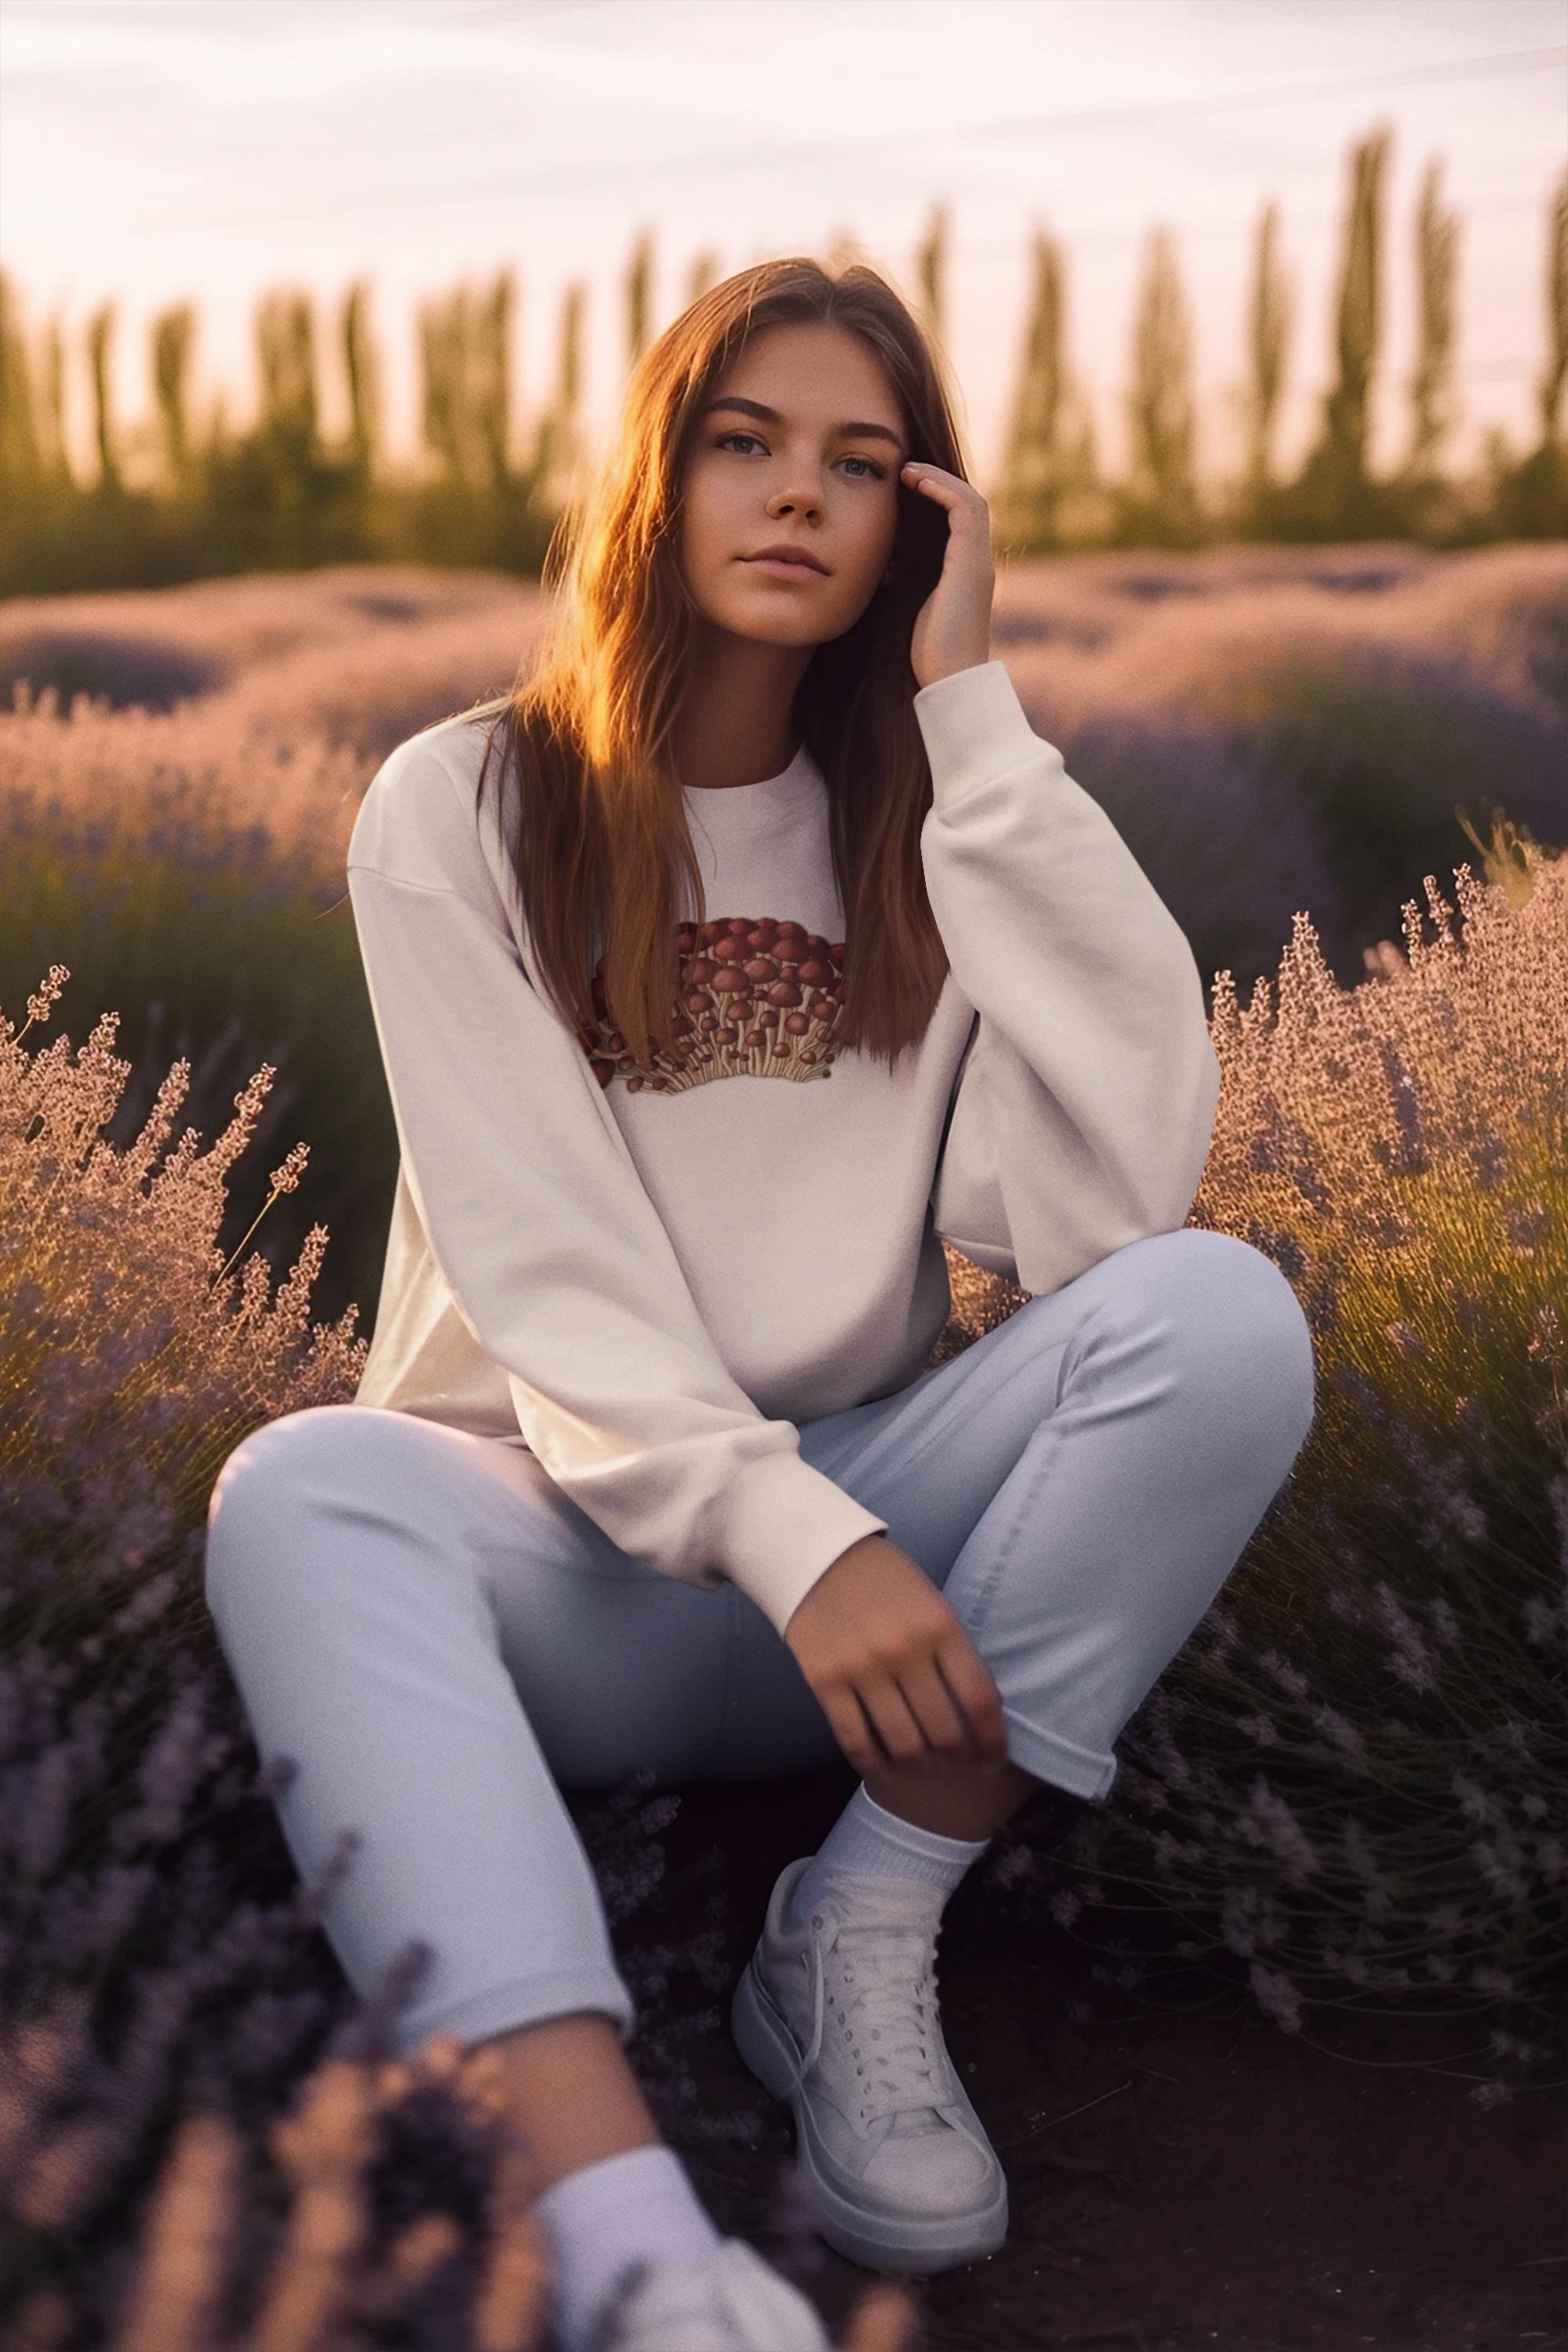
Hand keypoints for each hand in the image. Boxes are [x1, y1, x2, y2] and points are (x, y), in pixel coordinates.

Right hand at [782, 1533, 1007, 1780]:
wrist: (818, 1553)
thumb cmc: (885, 1580)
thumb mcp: (933, 1603)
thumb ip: (953, 1652)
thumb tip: (977, 1712)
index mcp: (940, 1626)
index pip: (979, 1701)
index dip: (992, 1742)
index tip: (992, 1760)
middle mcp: (905, 1650)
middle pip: (944, 1732)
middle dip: (959, 1760)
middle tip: (959, 1765)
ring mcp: (862, 1668)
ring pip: (903, 1745)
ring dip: (921, 1767)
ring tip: (925, 1766)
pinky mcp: (825, 1681)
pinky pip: (855, 1741)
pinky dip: (875, 1765)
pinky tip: (885, 1767)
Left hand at [900, 459, 995, 689]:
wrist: (949, 680)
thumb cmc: (926, 655)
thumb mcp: (908, 606)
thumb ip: (904, 582)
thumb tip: (880, 566)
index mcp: (963, 572)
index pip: (955, 520)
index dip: (933, 497)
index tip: (901, 486)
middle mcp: (976, 562)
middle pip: (965, 504)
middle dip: (937, 481)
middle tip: (903, 469)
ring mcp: (978, 561)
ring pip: (970, 500)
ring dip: (940, 479)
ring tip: (908, 470)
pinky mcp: (973, 562)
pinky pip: (966, 510)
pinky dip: (943, 489)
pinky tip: (916, 481)